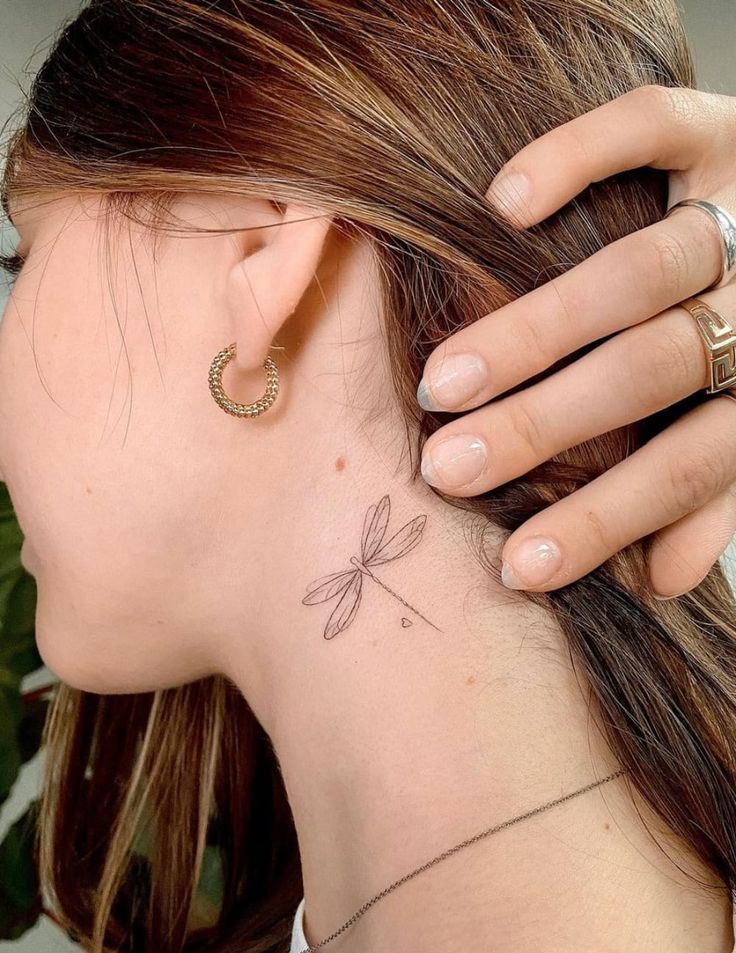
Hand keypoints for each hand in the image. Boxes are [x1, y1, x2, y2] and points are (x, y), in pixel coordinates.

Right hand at [417, 85, 735, 597]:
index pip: (690, 463)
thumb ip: (713, 493)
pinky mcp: (725, 127)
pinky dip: (580, 160)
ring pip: (638, 271)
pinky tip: (505, 202)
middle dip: (545, 424)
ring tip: (442, 377)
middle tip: (445, 466)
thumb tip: (660, 580)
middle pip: (651, 368)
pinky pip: (654, 129)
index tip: (518, 564)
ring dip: (536, 328)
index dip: (605, 518)